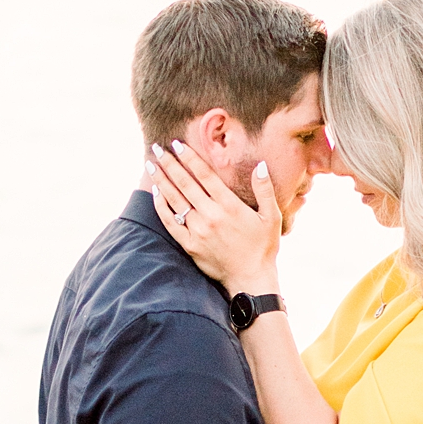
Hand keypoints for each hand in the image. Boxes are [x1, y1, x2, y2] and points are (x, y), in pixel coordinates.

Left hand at [147, 140, 280, 291]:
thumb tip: (261, 165)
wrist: (251, 279)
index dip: (189, 157)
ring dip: (161, 180)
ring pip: (174, 200)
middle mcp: (211, 216)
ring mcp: (198, 231)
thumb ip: (264, 190)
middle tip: (157, 148)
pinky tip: (155, 192)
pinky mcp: (190, 245)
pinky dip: (161, 206)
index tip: (177, 144)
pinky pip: (170, 222)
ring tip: (151, 165)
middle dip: (169, 163)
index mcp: (229, 206)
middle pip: (185, 183)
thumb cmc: (263, 247)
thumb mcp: (271, 217)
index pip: (204, 175)